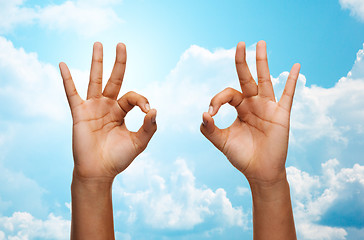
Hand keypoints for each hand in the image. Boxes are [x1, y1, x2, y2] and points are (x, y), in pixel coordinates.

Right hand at [60, 42, 156, 180]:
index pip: (132, 96)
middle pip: (114, 79)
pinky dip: (67, 79)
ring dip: (97, 62)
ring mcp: (93, 108)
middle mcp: (107, 106)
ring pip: (95, 80)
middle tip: (122, 44)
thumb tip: (154, 109)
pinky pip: (72, 93)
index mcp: (121, 112)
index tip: (147, 111)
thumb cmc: (118, 158)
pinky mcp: (79, 113)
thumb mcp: (139, 143)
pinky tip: (63, 64)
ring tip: (99, 44)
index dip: (141, 100)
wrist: (99, 172)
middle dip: (119, 63)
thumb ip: (149, 127)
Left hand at [201, 41, 299, 184]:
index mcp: (240, 108)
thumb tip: (203, 113)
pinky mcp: (281, 115)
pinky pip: (288, 95)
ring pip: (265, 80)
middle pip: (247, 78)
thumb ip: (209, 129)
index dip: (217, 100)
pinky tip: (296, 65)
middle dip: (242, 61)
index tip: (211, 114)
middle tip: (240, 44)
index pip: (228, 94)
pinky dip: (292, 81)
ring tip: (261, 43)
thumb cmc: (241, 156)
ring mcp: (268, 107)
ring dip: (263, 62)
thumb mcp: (221, 141)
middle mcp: (253, 104)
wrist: (259, 172)